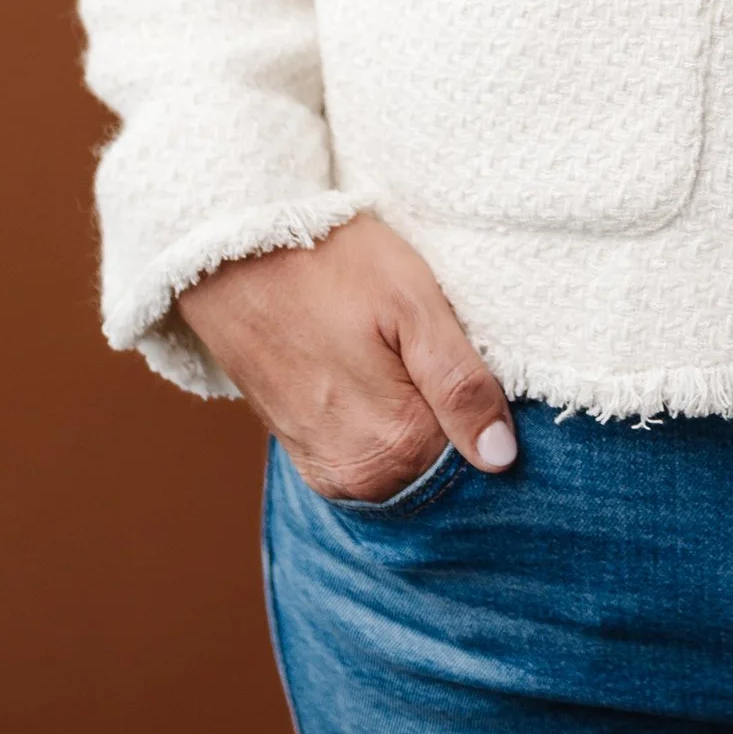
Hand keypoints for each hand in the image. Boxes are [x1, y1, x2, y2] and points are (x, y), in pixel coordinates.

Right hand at [176, 214, 516, 501]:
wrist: (230, 255)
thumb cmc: (329, 264)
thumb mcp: (413, 304)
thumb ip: (461, 384)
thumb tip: (502, 458)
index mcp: (397, 446)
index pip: (482, 459)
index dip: (492, 411)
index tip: (481, 363)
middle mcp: (360, 479)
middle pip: (445, 466)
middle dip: (457, 419)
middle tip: (436, 348)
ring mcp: (328, 472)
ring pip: (409, 463)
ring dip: (423, 421)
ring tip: (403, 355)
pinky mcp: (307, 454)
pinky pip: (372, 456)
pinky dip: (388, 425)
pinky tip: (381, 373)